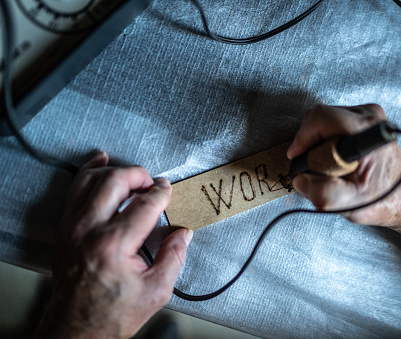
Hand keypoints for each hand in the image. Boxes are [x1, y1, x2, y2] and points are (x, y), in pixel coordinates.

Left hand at [36, 152, 192, 338]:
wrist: (76, 329)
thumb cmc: (111, 314)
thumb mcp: (156, 291)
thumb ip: (174, 257)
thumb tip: (183, 233)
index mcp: (115, 245)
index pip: (144, 204)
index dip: (161, 193)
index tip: (167, 191)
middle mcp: (89, 230)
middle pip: (115, 181)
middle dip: (139, 175)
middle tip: (152, 184)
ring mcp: (73, 227)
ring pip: (92, 179)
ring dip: (115, 171)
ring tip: (133, 177)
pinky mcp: (65, 228)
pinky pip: (75, 189)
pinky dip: (89, 172)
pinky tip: (100, 164)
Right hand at [287, 104, 400, 229]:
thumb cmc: (384, 200)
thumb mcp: (351, 204)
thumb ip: (323, 193)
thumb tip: (301, 179)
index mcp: (366, 132)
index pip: (320, 118)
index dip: (303, 139)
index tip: (300, 158)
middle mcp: (370, 117)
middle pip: (319, 117)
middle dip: (310, 144)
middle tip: (320, 167)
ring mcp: (368, 115)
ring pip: (323, 120)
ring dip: (318, 144)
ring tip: (331, 165)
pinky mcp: (365, 119)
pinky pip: (331, 123)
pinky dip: (326, 141)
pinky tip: (337, 159)